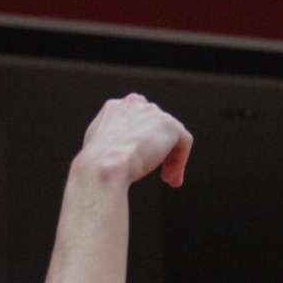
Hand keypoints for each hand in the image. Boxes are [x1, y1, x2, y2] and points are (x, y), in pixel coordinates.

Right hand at [78, 93, 193, 188]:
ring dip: (171, 159)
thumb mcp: (99, 143)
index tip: (145, 160)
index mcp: (117, 107)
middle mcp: (135, 103)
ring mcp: (153, 112)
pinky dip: (180, 161)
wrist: (105, 165)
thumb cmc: (98, 162)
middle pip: (156, 128)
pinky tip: (171, 176)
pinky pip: (184, 142)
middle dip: (160, 151)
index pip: (139, 121)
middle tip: (162, 173)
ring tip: (168, 179)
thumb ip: (113, 137)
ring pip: (171, 136)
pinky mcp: (169, 125)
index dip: (145, 143)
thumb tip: (121, 147)